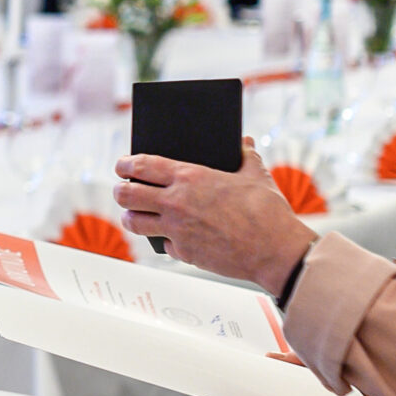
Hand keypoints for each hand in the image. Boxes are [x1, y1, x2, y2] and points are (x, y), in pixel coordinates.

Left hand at [112, 138, 311, 288]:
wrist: (275, 250)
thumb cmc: (267, 211)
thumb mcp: (256, 174)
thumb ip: (246, 155)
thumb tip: (245, 142)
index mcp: (189, 177)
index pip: (141, 166)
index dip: (125, 164)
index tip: (121, 165)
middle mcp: (175, 203)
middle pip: (126, 195)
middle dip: (120, 191)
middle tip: (123, 190)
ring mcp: (177, 230)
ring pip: (134, 223)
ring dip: (131, 217)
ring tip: (135, 215)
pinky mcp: (184, 253)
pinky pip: (163, 244)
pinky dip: (165, 240)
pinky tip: (174, 236)